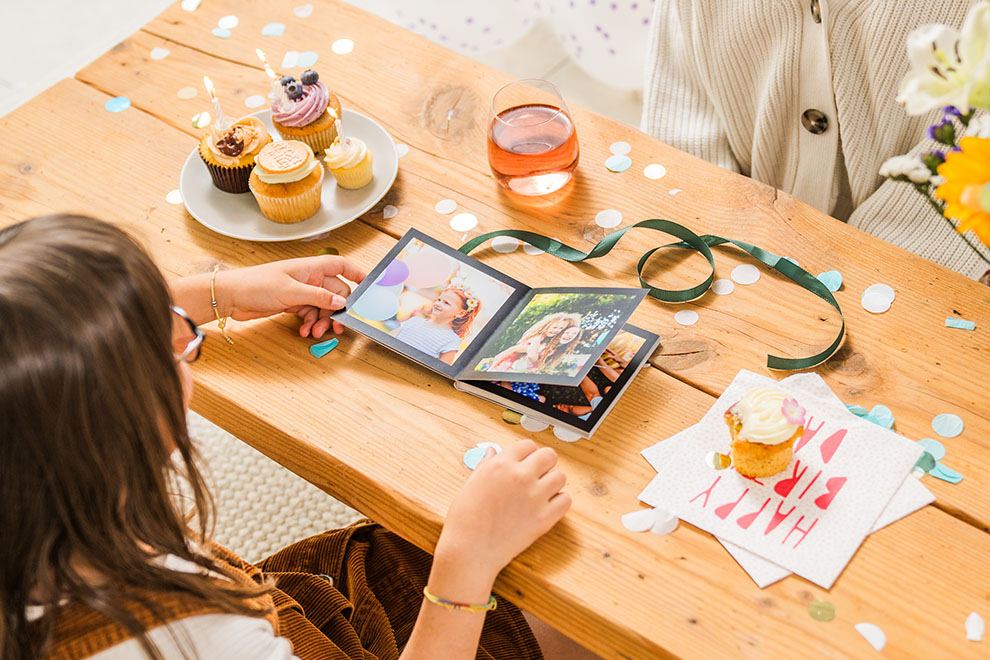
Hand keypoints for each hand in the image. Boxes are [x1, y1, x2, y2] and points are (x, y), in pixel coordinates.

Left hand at [217, 256, 365, 337]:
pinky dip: (310, 323)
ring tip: (315, 333)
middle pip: (335, 293)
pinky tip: (305, 331)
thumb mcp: (292, 292)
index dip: (357, 274)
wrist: (231, 296)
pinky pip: (310, 314)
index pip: (342, 266)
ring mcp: (300, 291)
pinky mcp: (292, 303)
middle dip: (337, 311)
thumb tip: (341, 303)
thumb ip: (319, 297)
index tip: (370, 286)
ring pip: (323, 307)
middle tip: (337, 327)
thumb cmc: (256, 285)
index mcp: (311, 267)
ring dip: (322, 321)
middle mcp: (308, 278)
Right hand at [436, 440, 569, 584]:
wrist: (469, 550)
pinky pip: (566, 500)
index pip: (528, 445)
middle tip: (537, 474)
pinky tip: (546, 506)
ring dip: (553, 482)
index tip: (525, 462)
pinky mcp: (544, 518)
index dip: (527, 453)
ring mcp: (535, 497)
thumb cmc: (465, 519)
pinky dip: (559, 501)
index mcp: (501, 464)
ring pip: (560, 476)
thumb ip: (486, 464)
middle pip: (549, 455)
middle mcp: (521, 476)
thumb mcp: (471, 483)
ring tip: (541, 492)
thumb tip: (493, 452)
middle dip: (544, 463)